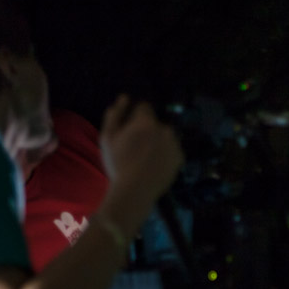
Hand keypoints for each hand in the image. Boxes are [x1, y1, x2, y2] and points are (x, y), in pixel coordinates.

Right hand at [99, 95, 183, 229]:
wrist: (135, 191)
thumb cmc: (118, 163)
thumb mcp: (108, 137)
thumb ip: (116, 114)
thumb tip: (125, 97)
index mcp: (146, 121)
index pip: (144, 106)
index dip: (135, 117)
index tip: (129, 131)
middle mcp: (164, 129)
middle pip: (155, 123)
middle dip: (148, 130)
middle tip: (136, 148)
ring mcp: (175, 144)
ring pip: (165, 136)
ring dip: (158, 141)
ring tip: (146, 158)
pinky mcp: (180, 158)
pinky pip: (172, 150)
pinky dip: (166, 154)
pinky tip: (155, 165)